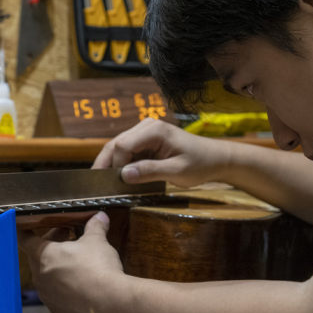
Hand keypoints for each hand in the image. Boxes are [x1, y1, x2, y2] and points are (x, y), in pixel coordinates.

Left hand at [20, 212, 123, 312]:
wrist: (108, 301)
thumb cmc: (97, 267)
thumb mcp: (96, 240)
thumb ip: (95, 226)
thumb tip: (99, 217)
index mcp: (44, 255)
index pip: (25, 239)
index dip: (25, 231)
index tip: (24, 226)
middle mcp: (40, 276)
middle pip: (37, 256)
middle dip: (51, 244)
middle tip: (66, 236)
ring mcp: (47, 296)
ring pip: (46, 276)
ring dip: (56, 265)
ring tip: (74, 259)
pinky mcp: (58, 310)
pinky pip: (55, 293)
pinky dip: (63, 285)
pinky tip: (79, 281)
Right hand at [92, 118, 231, 187]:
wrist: (215, 158)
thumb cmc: (200, 164)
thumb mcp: (177, 171)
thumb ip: (150, 171)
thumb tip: (123, 175)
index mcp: (154, 130)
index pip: (123, 145)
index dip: (116, 166)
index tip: (118, 185)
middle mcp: (146, 126)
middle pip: (116, 143)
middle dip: (106, 164)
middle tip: (98, 186)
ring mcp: (144, 131)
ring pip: (118, 146)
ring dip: (111, 164)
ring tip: (105, 184)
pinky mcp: (145, 139)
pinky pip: (126, 150)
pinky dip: (120, 163)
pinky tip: (117, 177)